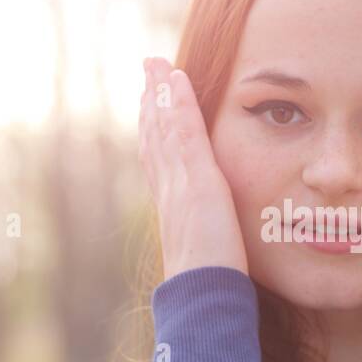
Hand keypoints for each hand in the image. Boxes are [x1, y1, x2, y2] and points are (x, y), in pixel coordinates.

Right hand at [138, 57, 248, 281]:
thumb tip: (213, 252)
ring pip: (163, 127)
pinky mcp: (196, 180)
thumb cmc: (210, 288)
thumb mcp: (208, 258)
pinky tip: (178, 78)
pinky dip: (178, 103)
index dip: (154, 128)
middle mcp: (169, 190)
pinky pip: (184, 131)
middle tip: (148, 70)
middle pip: (154, 135)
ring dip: (160, 92)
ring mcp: (179, 182)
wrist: (203, 297)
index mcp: (173, 207)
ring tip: (157, 65)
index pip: (159, 157)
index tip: (152, 103)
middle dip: (150, 101)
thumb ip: (208, 243)